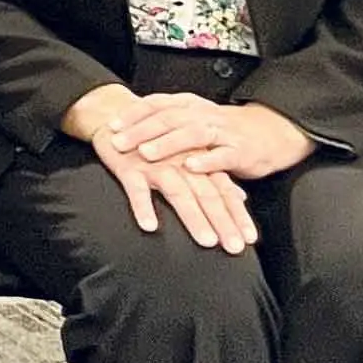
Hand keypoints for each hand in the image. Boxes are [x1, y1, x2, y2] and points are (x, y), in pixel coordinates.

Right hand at [87, 126, 259, 252]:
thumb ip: (213, 177)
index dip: (237, 215)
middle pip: (207, 195)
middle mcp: (181, 164)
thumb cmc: (153, 141)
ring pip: (179, 193)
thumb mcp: (186, 156)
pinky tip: (150, 225)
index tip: (249, 239)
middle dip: (222, 222)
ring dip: (194, 217)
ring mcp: (155, 166)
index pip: (223, 192)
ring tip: (206, 241)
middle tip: (234, 247)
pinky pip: (137, 188)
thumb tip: (240, 197)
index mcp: (197, 163)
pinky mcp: (128, 167)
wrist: (113, 115)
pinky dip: (143, 206)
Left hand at [106, 94, 315, 181]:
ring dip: (168, 143)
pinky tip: (191, 167)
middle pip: (169, 118)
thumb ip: (166, 120)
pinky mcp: (241, 151)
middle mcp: (204, 115)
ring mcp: (223, 132)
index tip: (112, 125)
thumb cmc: (224, 128)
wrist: (271, 131)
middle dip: (141, 130)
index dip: (133, 114)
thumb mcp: (194, 118)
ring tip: (147, 153)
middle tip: (118, 142)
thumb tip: (128, 126)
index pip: (157, 104)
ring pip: (192, 133)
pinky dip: (207, 160)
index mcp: (190, 105)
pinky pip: (223, 154)